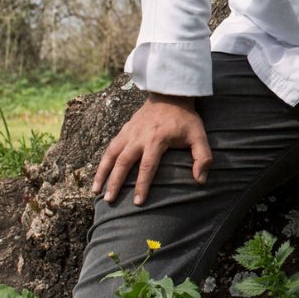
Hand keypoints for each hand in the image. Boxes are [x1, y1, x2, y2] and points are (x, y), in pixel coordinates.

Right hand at [92, 93, 212, 205]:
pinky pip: (110, 148)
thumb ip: (202, 157)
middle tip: (109, 200)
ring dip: (102, 173)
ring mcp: (129, 133)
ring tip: (95, 191)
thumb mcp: (199, 135)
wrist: (169, 95)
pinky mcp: (123, 130)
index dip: (142, 185)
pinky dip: (102, 162)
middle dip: (115, 183)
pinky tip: (98, 174)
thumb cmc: (185, 119)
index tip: (138, 202)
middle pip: (124, 163)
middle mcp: (138, 137)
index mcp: (156, 139)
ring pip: (111, 155)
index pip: (147, 166)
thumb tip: (200, 180)